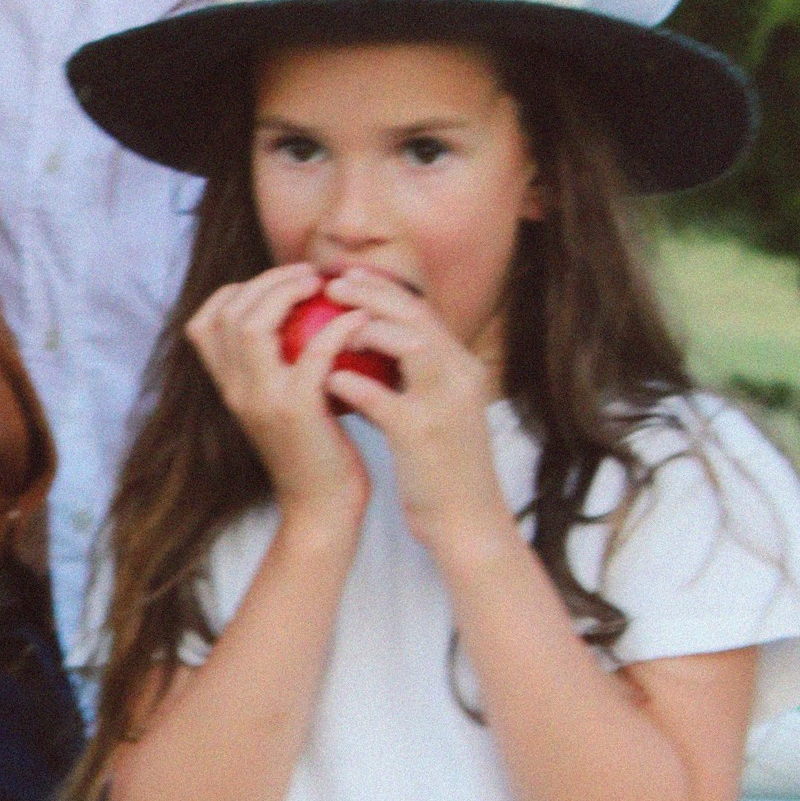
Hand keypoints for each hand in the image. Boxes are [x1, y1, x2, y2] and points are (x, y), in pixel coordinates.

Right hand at [185, 267, 372, 533]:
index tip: (279, 283)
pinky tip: (359, 318)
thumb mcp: (280, 404)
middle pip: (228, 313)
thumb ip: (275, 366)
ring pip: (253, 325)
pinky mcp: (295, 413)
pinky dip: (338, 327)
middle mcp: (234, 391)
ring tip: (326, 287)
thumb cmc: (314, 451)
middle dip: (269, 280)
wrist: (322, 507)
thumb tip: (293, 318)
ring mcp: (260, 402)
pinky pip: (312, 353)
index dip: (237, 290)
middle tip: (310, 274)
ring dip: (290, 294)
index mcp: (227, 387)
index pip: (204, 322)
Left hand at [301, 268, 515, 561]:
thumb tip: (366, 352)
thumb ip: (409, 380)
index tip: (350, 278)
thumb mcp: (434, 413)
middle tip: (332, 284)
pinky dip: (356, 385)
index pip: (424, 313)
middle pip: (417, 317)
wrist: (470, 522)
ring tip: (330, 323)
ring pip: (411, 345)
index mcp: (462, 369)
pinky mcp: (424, 436)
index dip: (385, 291)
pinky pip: (386, 400)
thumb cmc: (443, 471)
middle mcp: (460, 378)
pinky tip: (329, 380)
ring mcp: (444, 405)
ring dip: (368, 329)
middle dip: (373, 294)